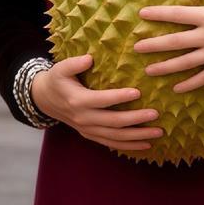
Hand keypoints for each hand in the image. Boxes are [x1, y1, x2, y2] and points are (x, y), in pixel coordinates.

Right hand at [30, 54, 162, 154]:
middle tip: (155, 114)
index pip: (101, 100)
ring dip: (137, 136)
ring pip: (115, 137)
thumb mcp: (60, 68)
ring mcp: (87, 129)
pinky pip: (112, 143)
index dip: (119, 97)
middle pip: (113, 122)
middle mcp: (83, 118)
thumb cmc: (57, 80)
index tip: (138, 92)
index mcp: (77, 100)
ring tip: (158, 132)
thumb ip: (73, 63)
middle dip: (135, 119)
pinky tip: (146, 144)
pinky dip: (129, 146)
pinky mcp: (90, 135)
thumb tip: (89, 58)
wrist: (45, 100)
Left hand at [135, 0, 203, 91]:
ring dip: (165, 67)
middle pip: (175, 42)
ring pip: (185, 63)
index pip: (177, 14)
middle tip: (135, 48)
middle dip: (153, 45)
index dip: (158, 14)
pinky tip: (176, 88)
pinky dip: (190, 84)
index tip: (141, 15)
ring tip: (148, 70)